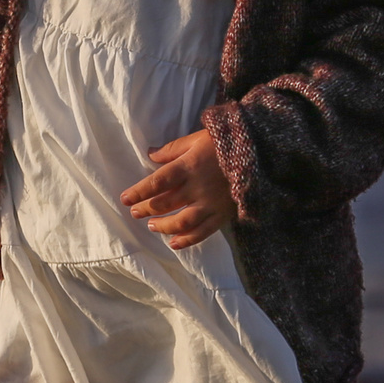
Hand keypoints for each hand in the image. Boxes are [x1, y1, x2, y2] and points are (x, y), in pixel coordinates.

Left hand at [120, 130, 235, 249]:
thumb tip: (150, 154)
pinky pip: (203, 231)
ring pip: (182, 221)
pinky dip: (187, 240)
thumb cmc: (223, 143)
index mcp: (188, 166)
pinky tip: (174, 243)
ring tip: (152, 226)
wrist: (258, 153)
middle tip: (135, 213)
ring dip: (164, 226)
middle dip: (147, 209)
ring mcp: (211, 203)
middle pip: (166, 203)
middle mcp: (197, 187)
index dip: (139, 192)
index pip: (157, 182)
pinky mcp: (223, 214)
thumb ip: (172, 149)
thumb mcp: (196, 139)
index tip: (125, 199)